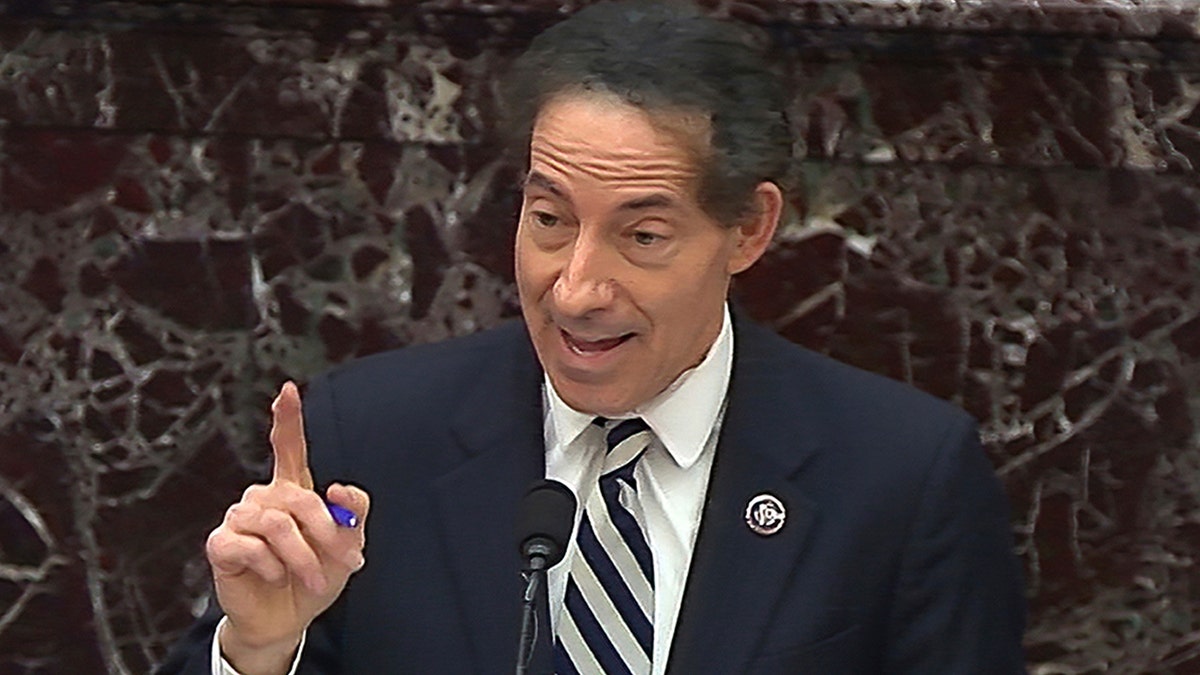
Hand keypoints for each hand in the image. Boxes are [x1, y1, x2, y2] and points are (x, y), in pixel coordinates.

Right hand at [205, 381, 369, 674]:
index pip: (289, 447)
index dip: (288, 418)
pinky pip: (251, 546)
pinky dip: (272, 566)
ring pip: (277, 525)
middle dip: (327, 532)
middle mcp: (263, 498)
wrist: (289, 619)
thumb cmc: (317, 575)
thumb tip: (337, 487)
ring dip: (303, 557)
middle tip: (348, 561)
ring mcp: (239, 518)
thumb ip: (353, 512)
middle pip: (299, 498)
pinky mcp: (221, 544)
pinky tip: (275, 576)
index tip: (288, 390)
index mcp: (292, 490)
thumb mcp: (348, 544)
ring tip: (314, 579)